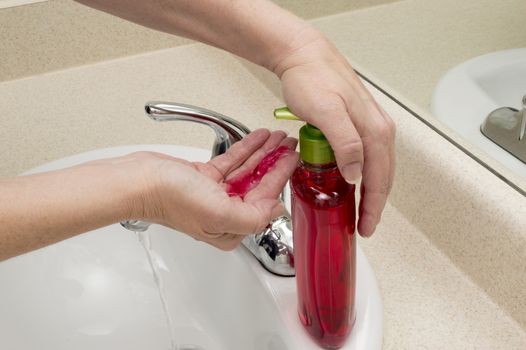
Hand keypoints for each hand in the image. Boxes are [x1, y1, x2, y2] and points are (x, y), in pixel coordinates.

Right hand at [134, 129, 297, 250]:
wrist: (139, 180)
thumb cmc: (170, 199)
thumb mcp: (219, 214)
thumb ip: (253, 217)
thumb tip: (277, 210)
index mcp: (231, 229)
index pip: (265, 201)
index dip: (281, 178)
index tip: (294, 160)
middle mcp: (225, 214)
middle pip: (259, 184)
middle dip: (276, 162)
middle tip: (290, 144)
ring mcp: (215, 194)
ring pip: (247, 170)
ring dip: (264, 152)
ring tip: (278, 137)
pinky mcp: (205, 177)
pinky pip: (232, 161)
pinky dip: (246, 148)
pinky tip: (258, 138)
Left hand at [273, 29, 395, 236]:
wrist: (303, 56)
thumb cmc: (312, 80)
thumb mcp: (325, 112)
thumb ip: (344, 142)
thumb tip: (358, 174)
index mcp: (375, 130)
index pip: (379, 178)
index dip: (373, 206)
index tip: (366, 227)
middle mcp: (378, 128)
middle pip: (383, 176)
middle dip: (375, 204)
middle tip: (365, 226)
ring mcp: (369, 125)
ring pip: (376, 167)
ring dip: (370, 191)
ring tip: (361, 211)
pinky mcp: (357, 123)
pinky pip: (367, 156)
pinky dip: (363, 174)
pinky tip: (352, 182)